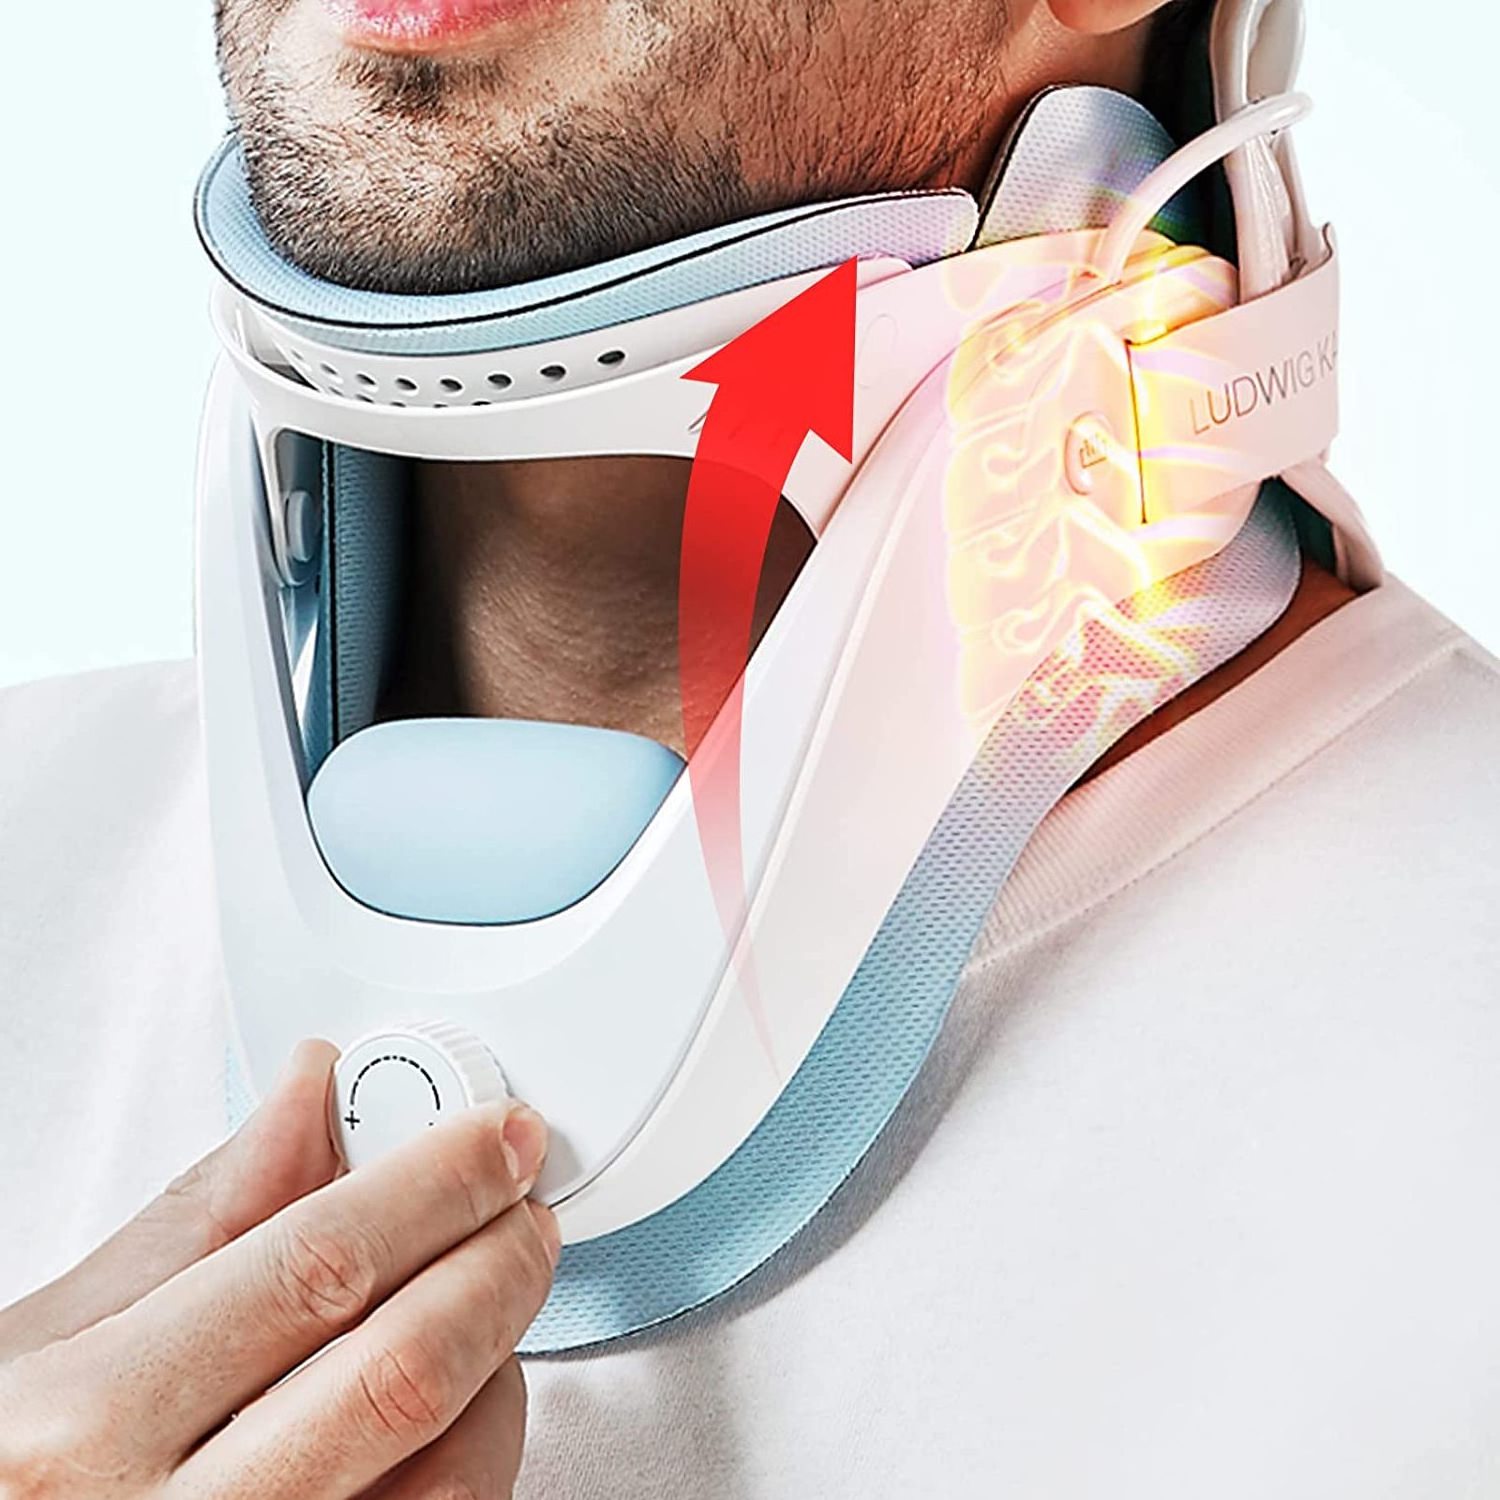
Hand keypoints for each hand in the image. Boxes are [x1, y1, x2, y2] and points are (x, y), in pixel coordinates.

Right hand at [0, 1040, 558, 1497]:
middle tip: (522, 1208)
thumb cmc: (15, 1465)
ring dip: (496, 1368)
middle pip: (403, 1377)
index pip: (315, 1269)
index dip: (434, 1185)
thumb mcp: (52, 1337)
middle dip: (495, 1266)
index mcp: (89, 1424)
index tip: (495, 1136)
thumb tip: (314, 1092)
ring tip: (479, 1311)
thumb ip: (201, 1214)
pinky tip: (453, 1405)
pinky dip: (475, 1452)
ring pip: (451, 1477)